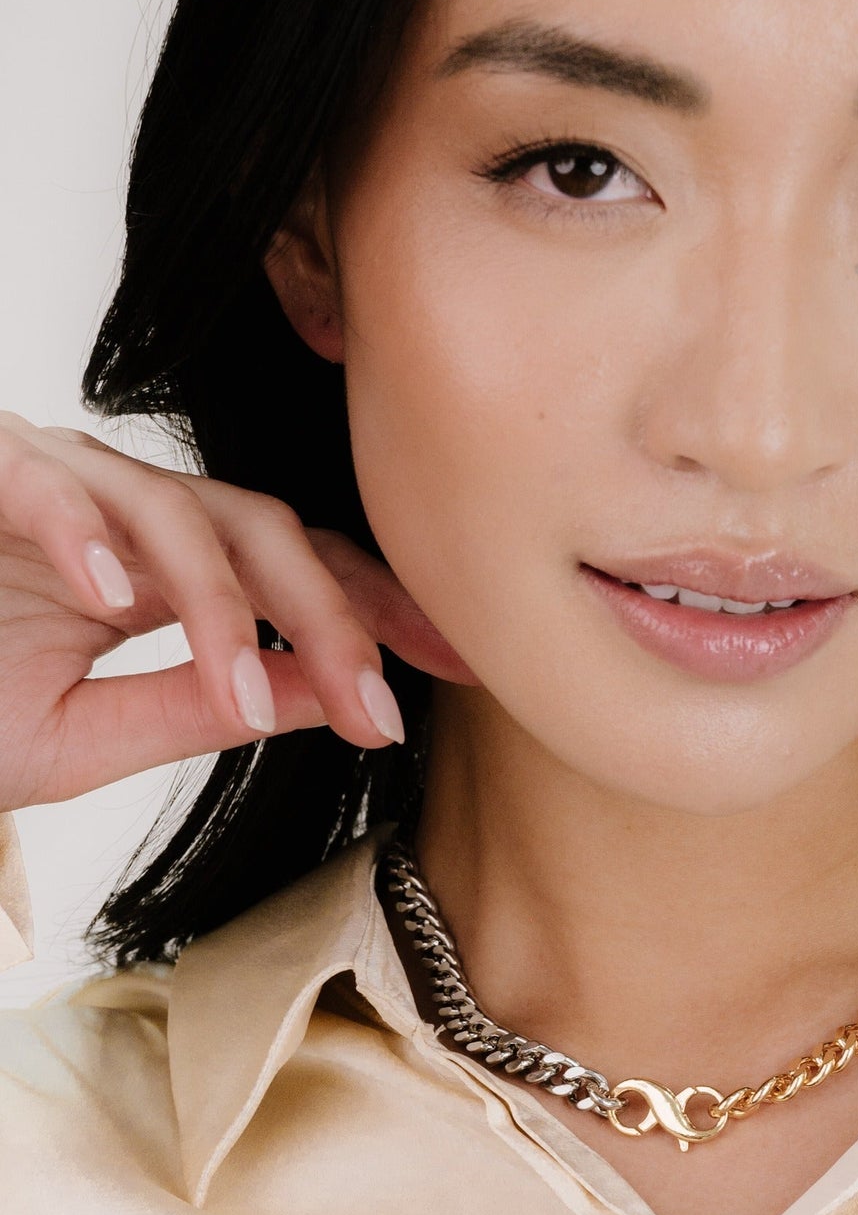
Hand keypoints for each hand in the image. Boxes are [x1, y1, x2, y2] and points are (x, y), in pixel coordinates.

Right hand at [0, 410, 476, 809]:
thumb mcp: (79, 734)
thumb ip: (195, 706)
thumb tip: (325, 698)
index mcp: (154, 569)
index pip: (292, 570)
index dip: (376, 611)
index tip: (458, 668)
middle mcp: (116, 513)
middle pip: (263, 529)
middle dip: (334, 614)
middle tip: (382, 701)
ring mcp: (47, 482)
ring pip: (172, 508)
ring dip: (220, 606)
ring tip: (253, 695)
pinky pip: (39, 480)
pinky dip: (77, 525)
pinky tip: (115, 590)